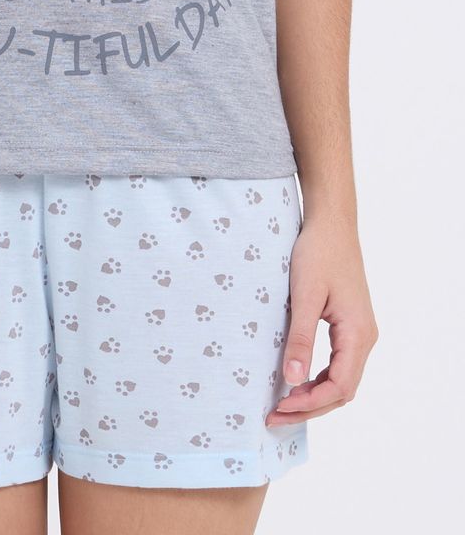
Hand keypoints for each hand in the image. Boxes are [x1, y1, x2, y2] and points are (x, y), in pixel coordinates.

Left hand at [266, 216, 377, 425]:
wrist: (331, 223)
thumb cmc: (318, 253)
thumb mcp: (304, 295)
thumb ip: (300, 338)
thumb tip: (293, 379)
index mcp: (358, 334)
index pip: (339, 387)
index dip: (310, 403)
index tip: (280, 408)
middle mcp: (365, 337)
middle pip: (343, 390)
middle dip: (309, 407)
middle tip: (274, 416)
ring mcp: (360, 332)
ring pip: (341, 379)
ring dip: (314, 395)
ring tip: (282, 404)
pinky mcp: (350, 325)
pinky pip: (338, 363)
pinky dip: (318, 378)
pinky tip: (295, 379)